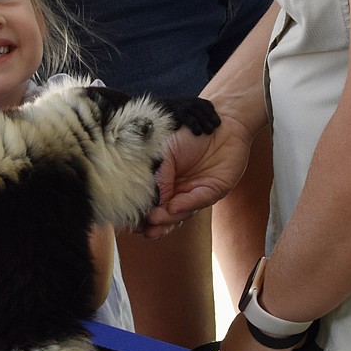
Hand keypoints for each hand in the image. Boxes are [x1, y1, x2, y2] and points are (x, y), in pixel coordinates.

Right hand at [143, 109, 253, 238]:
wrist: (220, 121)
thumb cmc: (189, 132)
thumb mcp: (165, 151)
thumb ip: (159, 175)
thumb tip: (152, 201)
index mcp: (167, 181)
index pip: (154, 202)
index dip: (143, 213)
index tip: (130, 223)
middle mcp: (181, 190)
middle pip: (166, 213)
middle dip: (154, 223)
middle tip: (141, 229)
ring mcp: (197, 191)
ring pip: (181, 212)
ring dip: (167, 219)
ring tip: (152, 221)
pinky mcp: (214, 190)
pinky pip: (199, 200)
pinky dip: (186, 205)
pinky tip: (172, 208)